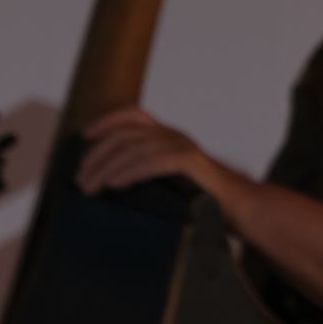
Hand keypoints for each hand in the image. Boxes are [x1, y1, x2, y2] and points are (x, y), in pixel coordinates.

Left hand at [79, 107, 223, 196]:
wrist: (242, 208)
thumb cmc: (205, 200)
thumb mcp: (171, 181)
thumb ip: (148, 174)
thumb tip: (108, 183)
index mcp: (169, 136)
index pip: (134, 115)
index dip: (106, 121)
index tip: (85, 137)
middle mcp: (175, 136)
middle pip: (125, 134)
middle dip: (97, 155)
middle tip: (80, 180)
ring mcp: (184, 147)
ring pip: (134, 149)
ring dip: (106, 168)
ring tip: (90, 188)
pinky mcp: (192, 163)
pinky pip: (153, 162)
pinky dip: (130, 172)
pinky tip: (115, 185)